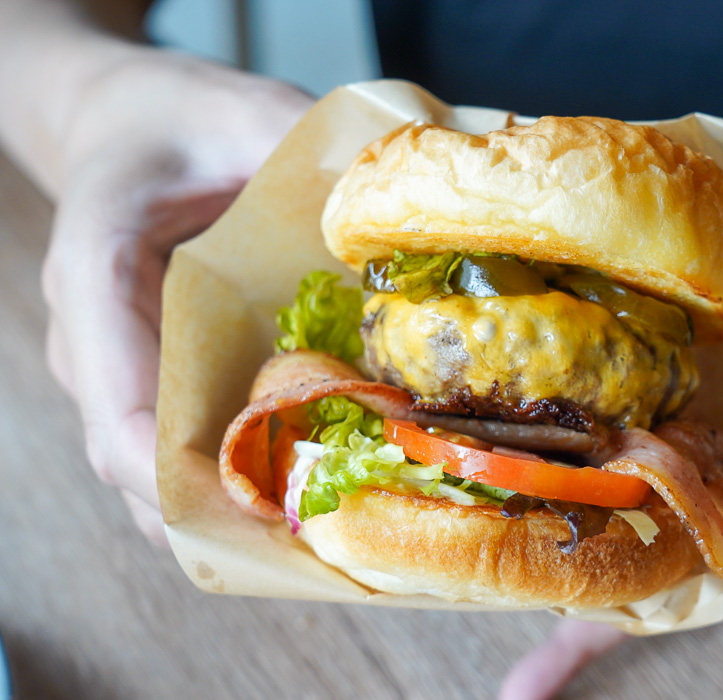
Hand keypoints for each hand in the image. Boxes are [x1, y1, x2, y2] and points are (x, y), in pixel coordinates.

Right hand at [40, 46, 311, 542]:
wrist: (129, 125)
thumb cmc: (175, 117)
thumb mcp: (238, 109)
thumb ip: (296, 149)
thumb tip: (383, 208)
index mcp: (96, 274)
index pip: (115, 400)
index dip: (177, 472)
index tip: (261, 508)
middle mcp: (95, 342)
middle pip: (135, 465)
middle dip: (221, 517)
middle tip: (321, 544)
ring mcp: (119, 370)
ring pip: (154, 477)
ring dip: (232, 517)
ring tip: (326, 535)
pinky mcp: (153, 377)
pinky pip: (182, 451)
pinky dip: (236, 485)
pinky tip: (311, 493)